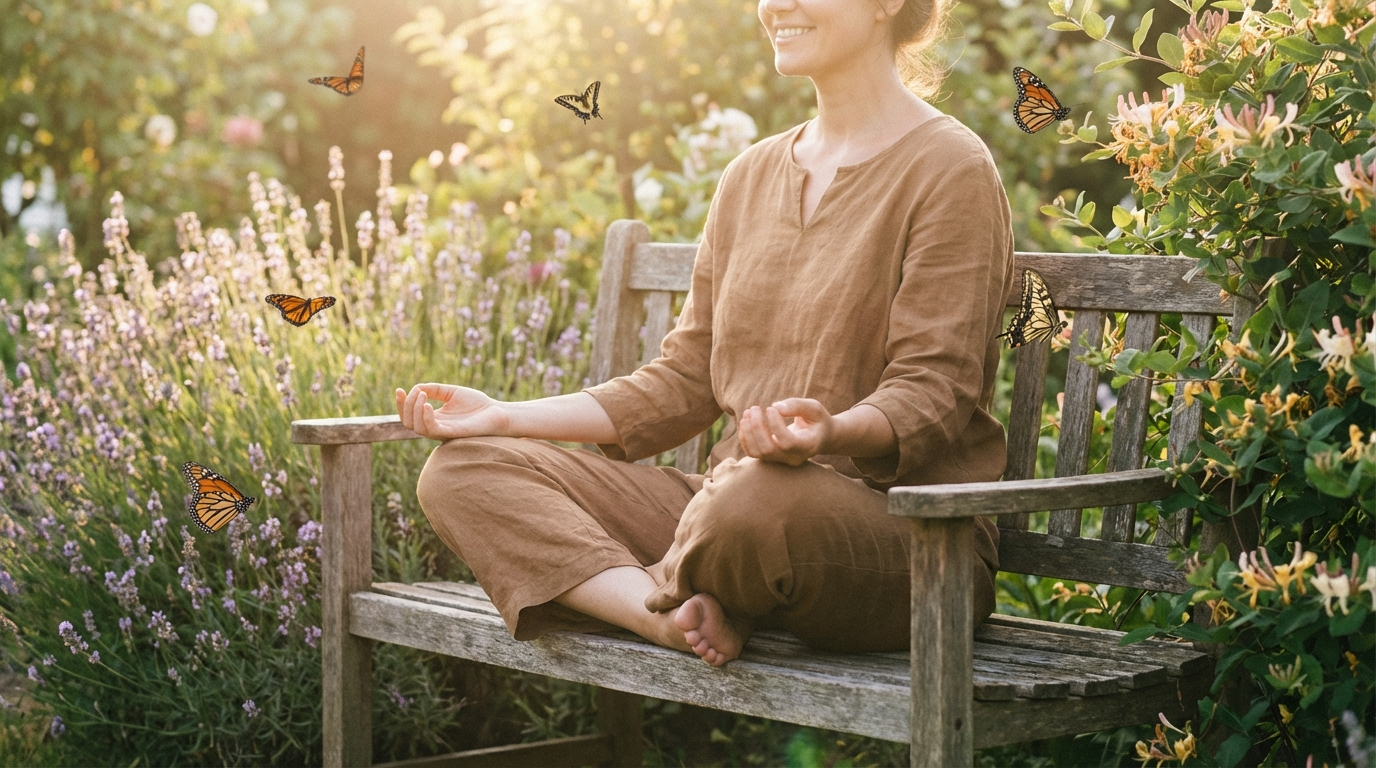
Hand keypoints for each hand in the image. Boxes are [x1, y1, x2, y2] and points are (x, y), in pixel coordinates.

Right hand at [395, 383, 509, 439]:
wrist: (496, 412)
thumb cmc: (477, 404)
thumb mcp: (451, 392)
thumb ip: (434, 389)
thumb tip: (416, 388)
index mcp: (433, 418)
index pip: (409, 415)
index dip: (401, 404)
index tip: (398, 389)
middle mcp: (435, 426)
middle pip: (408, 422)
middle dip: (405, 406)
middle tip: (413, 391)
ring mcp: (442, 431)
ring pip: (416, 427)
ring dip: (414, 409)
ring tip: (422, 395)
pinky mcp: (451, 433)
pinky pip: (432, 429)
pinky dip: (425, 417)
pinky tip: (427, 405)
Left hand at [737, 398, 832, 465]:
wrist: (820, 437)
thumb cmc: (817, 420)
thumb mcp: (814, 408)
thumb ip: (797, 406)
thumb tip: (775, 406)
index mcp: (808, 446)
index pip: (787, 443)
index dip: (775, 426)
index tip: (770, 408)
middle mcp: (794, 458)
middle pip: (769, 449)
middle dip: (757, 427)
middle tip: (755, 408)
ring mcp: (781, 460)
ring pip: (758, 453)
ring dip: (748, 432)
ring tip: (748, 412)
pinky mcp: (771, 458)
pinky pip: (752, 452)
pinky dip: (745, 437)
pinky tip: (746, 421)